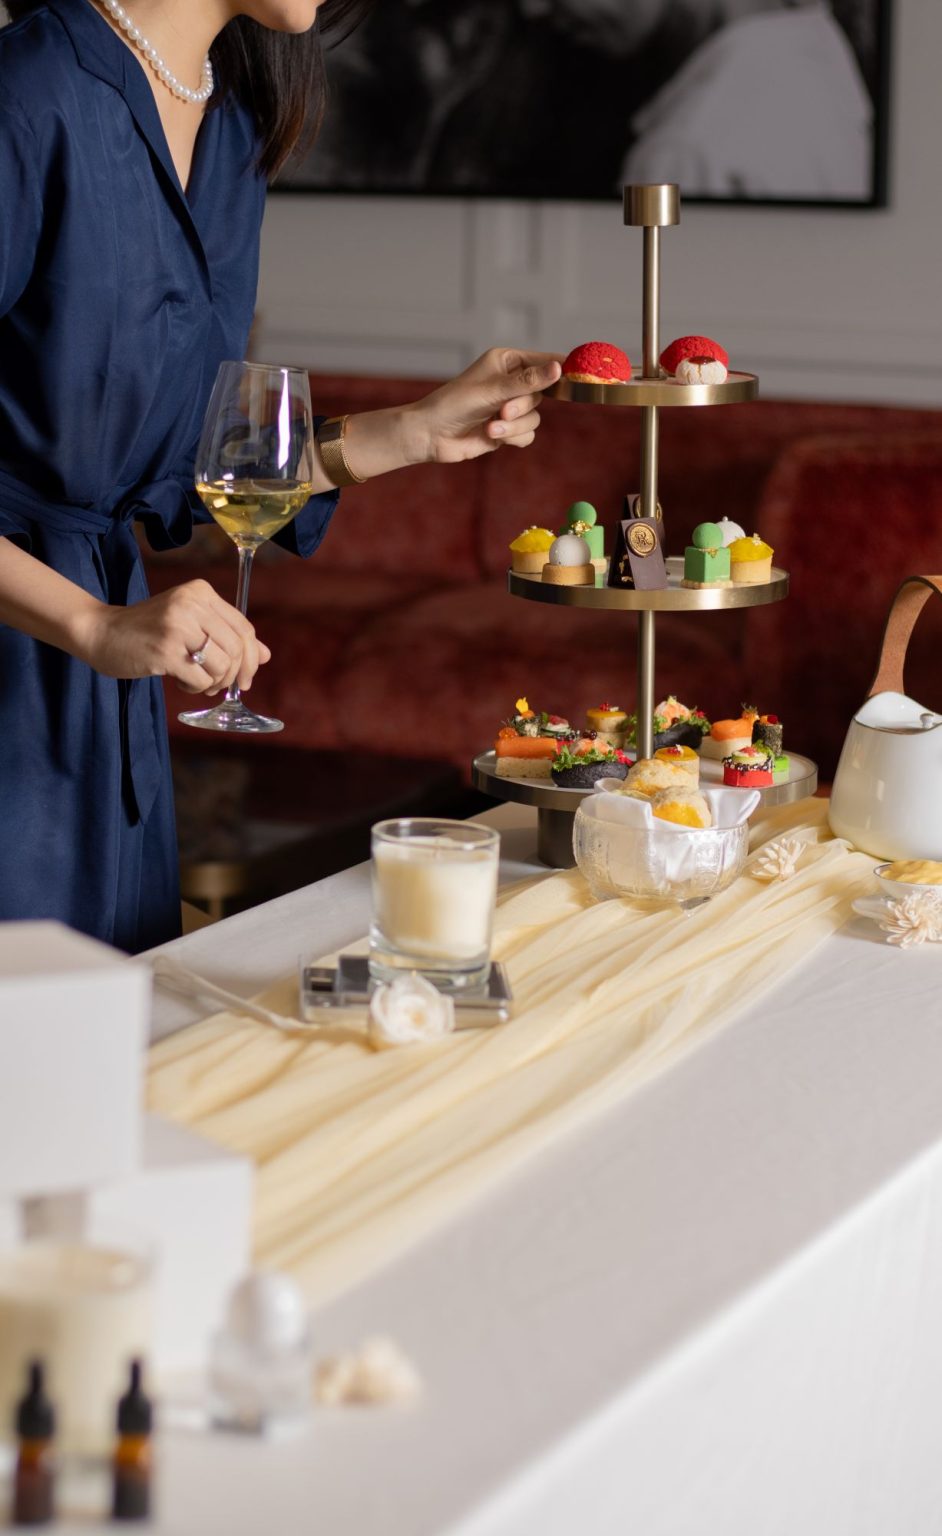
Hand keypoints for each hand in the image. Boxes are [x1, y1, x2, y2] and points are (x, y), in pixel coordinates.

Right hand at [72, 579, 270, 694]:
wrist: (101, 632)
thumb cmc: (149, 630)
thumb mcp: (191, 624)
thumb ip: (227, 636)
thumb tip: (266, 655)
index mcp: (200, 592)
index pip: (245, 628)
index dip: (251, 657)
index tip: (246, 678)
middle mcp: (191, 604)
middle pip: (238, 649)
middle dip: (235, 676)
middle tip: (220, 686)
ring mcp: (178, 626)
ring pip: (222, 666)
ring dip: (213, 683)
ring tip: (197, 683)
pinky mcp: (165, 650)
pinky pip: (201, 680)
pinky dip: (196, 689)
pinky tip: (182, 683)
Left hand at [405, 348, 563, 464]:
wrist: (432, 435)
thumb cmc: (454, 404)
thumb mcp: (492, 390)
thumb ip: (528, 382)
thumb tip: (559, 369)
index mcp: (507, 361)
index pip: (544, 361)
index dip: (562, 369)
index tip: (581, 375)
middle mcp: (511, 381)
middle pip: (542, 393)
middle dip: (522, 406)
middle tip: (503, 411)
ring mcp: (510, 406)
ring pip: (535, 417)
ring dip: (514, 426)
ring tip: (491, 427)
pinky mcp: (507, 429)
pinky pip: (527, 434)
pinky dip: (512, 438)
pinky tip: (491, 436)